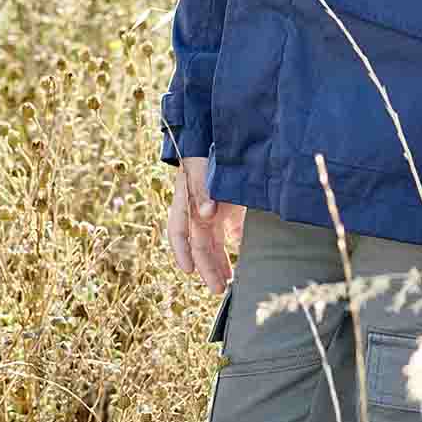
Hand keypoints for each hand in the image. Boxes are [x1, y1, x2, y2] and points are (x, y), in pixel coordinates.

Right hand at [167, 156, 244, 296]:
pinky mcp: (230, 203)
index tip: (189, 271)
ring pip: (215, 239)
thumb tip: (207, 213)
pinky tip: (243, 250)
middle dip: (207, 267)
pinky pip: (231, 227)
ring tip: (229, 279)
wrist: (220, 133)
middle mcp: (198, 207)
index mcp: (187, 200)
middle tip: (218, 289)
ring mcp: (214, 206)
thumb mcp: (204, 168)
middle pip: (200, 243)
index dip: (182, 253)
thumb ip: (204, 190)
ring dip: (220, 259)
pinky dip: (236, 240)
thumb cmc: (208, 151)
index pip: (178, 232)